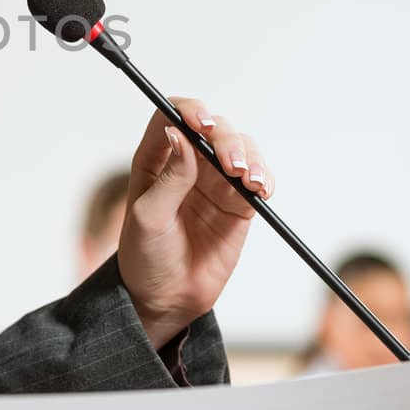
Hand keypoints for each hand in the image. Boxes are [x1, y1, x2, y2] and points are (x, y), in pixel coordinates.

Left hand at [116, 97, 273, 350]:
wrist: (166, 299)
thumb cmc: (145, 257)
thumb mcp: (149, 218)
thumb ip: (168, 178)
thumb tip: (179, 135)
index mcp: (155, 160)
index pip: (171, 116)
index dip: (188, 110)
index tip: (200, 122)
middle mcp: (186, 164)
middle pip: (212, 128)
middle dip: (224, 137)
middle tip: (229, 161)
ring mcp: (214, 182)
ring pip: (240, 148)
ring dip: (249, 155)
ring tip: (248, 178)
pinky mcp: (238, 204)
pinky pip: (257, 179)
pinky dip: (264, 177)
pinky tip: (261, 188)